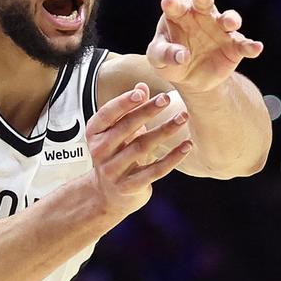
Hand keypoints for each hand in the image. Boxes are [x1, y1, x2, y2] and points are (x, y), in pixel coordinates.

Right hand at [85, 82, 191, 216]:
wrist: (108, 194)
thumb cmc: (117, 154)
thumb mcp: (118, 130)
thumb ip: (129, 108)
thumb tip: (142, 85)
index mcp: (94, 134)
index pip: (106, 114)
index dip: (123, 102)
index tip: (142, 92)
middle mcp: (99, 152)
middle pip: (125, 128)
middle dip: (147, 111)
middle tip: (166, 99)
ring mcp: (113, 171)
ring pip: (141, 147)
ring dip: (164, 130)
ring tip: (182, 118)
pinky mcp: (129, 187)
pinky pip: (154, 170)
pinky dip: (172, 157)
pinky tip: (186, 146)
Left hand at [146, 0, 262, 93]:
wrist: (190, 79)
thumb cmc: (169, 61)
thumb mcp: (159, 60)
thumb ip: (166, 55)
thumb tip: (182, 56)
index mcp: (179, 15)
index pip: (176, 7)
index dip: (172, 4)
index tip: (167, 2)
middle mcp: (202, 17)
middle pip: (204, 3)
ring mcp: (220, 30)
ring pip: (228, 19)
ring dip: (230, 19)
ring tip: (230, 24)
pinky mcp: (234, 46)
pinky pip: (243, 44)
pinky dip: (250, 46)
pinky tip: (256, 48)